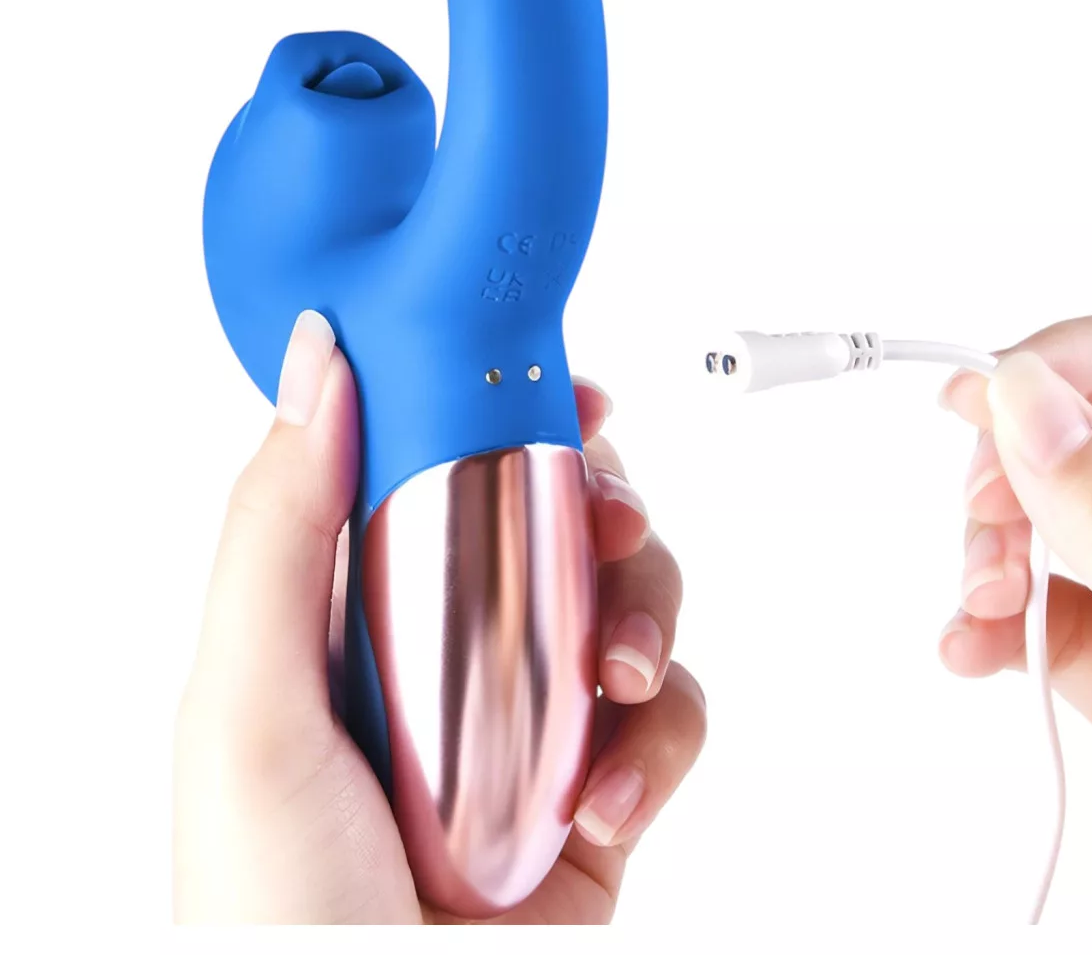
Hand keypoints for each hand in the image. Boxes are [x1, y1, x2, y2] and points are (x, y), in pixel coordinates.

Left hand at [174, 311, 704, 923]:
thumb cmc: (273, 916)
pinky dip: (663, 741)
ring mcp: (527, 722)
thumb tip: (319, 363)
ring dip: (648, 618)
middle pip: (556, 521)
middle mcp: (447, 655)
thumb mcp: (249, 708)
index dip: (508, 414)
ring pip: (629, 603)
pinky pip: (670, 719)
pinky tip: (609, 795)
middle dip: (603, 506)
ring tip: (624, 677)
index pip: (442, 470)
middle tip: (611, 522)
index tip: (561, 390)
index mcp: (355, 614)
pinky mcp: (596, 790)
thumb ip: (279, 527)